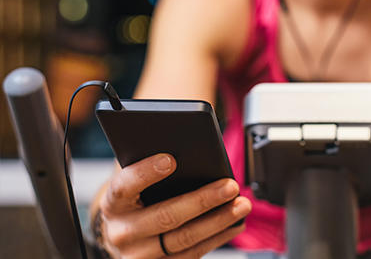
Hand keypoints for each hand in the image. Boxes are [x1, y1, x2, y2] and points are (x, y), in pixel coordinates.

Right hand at [97, 154, 250, 257]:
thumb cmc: (137, 195)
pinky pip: (193, 254)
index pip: (124, 186)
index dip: (146, 173)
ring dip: (219, 221)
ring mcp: (140, 255)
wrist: (125, 232)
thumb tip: (187, 139)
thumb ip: (151, 158)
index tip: (171, 159)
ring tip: (242, 205)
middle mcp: (122, 232)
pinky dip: (218, 237)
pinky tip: (235, 223)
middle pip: (165, 216)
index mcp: (112, 203)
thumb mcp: (135, 176)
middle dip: (202, 200)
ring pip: (184, 239)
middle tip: (230, 185)